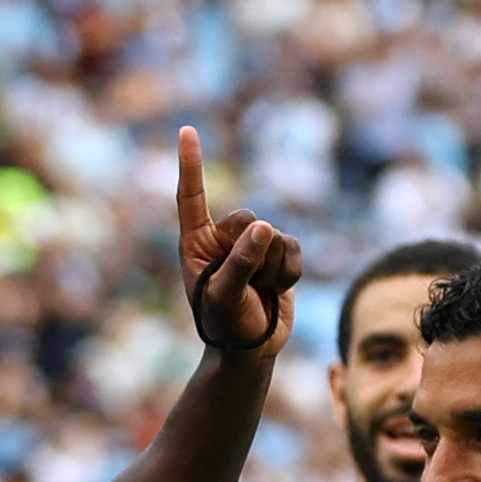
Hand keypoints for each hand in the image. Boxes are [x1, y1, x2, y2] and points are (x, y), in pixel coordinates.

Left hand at [175, 127, 300, 355]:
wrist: (250, 351)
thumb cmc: (226, 326)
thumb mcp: (224, 297)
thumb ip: (240, 263)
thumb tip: (263, 227)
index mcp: (196, 244)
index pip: (192, 197)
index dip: (191, 164)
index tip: (186, 130)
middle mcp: (223, 239)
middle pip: (248, 218)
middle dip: (254, 252)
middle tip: (247, 285)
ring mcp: (252, 246)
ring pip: (275, 235)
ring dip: (272, 269)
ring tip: (261, 293)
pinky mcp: (278, 256)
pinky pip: (293, 248)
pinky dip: (290, 272)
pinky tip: (279, 291)